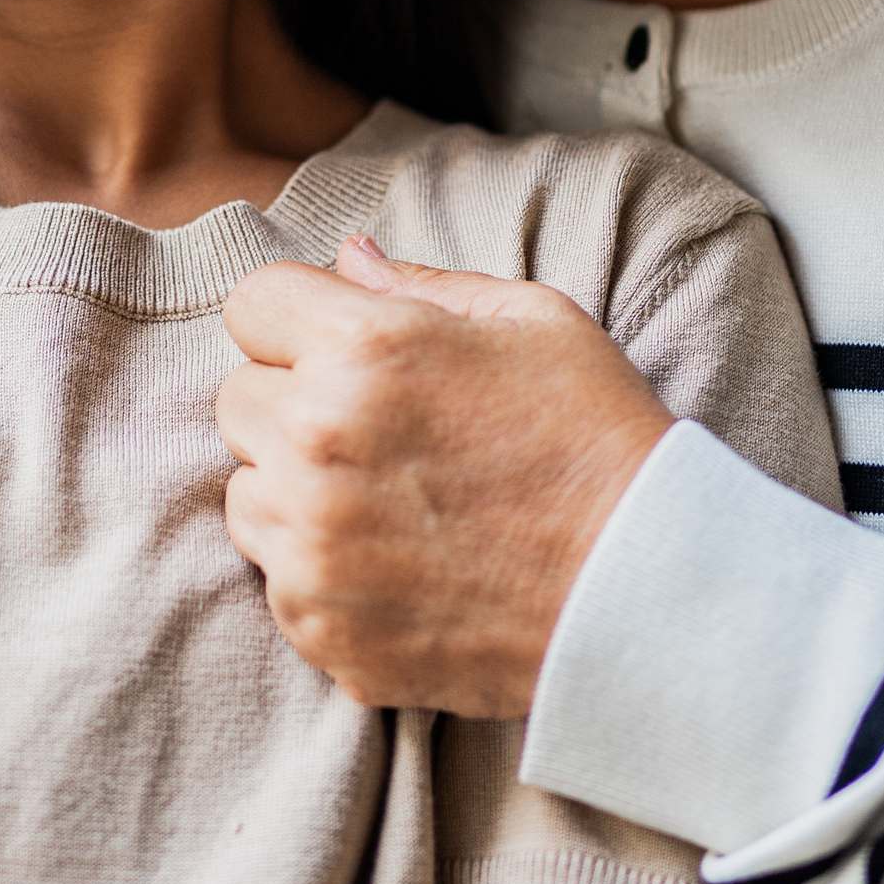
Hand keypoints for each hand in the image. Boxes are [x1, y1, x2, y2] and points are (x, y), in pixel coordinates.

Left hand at [217, 237, 675, 716]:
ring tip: (394, 504)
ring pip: (247, 492)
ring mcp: (312, 544)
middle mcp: (319, 443)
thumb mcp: (533, 322)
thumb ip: (421, 284)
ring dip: (297, 492)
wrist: (645, 593)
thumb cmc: (598, 441)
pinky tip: (403, 566)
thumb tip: (345, 258)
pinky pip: (276, 577)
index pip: (252, 303)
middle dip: (295, 405)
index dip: (300, 321)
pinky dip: (322, 571)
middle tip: (382, 433)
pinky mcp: (318, 626)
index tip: (343, 350)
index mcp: (365, 349)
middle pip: (238, 399)